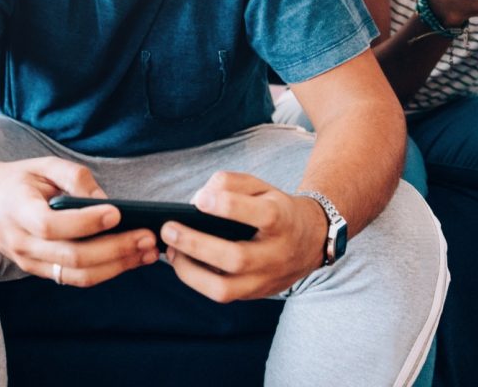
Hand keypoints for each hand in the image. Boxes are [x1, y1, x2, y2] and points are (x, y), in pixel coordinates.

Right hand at [0, 157, 157, 287]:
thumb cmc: (18, 178)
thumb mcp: (43, 164)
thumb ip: (74, 176)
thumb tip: (106, 201)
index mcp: (17, 211)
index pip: (52, 226)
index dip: (86, 222)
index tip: (117, 212)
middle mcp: (21, 243)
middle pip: (72, 256)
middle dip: (115, 249)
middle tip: (148, 237)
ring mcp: (28, 262)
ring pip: (77, 275)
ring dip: (117, 266)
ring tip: (147, 253)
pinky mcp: (38, 271)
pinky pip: (75, 278)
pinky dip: (105, 271)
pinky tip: (130, 258)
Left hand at [160, 172, 324, 301]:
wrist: (309, 241)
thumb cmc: (276, 208)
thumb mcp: (261, 186)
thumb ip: (230, 183)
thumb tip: (198, 199)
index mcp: (282, 220)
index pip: (261, 215)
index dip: (227, 206)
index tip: (200, 200)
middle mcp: (276, 254)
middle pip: (236, 258)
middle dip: (197, 244)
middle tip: (168, 229)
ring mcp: (265, 279)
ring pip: (225, 289)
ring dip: (190, 272)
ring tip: (171, 251)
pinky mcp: (254, 294)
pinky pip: (221, 294)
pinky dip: (196, 280)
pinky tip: (182, 261)